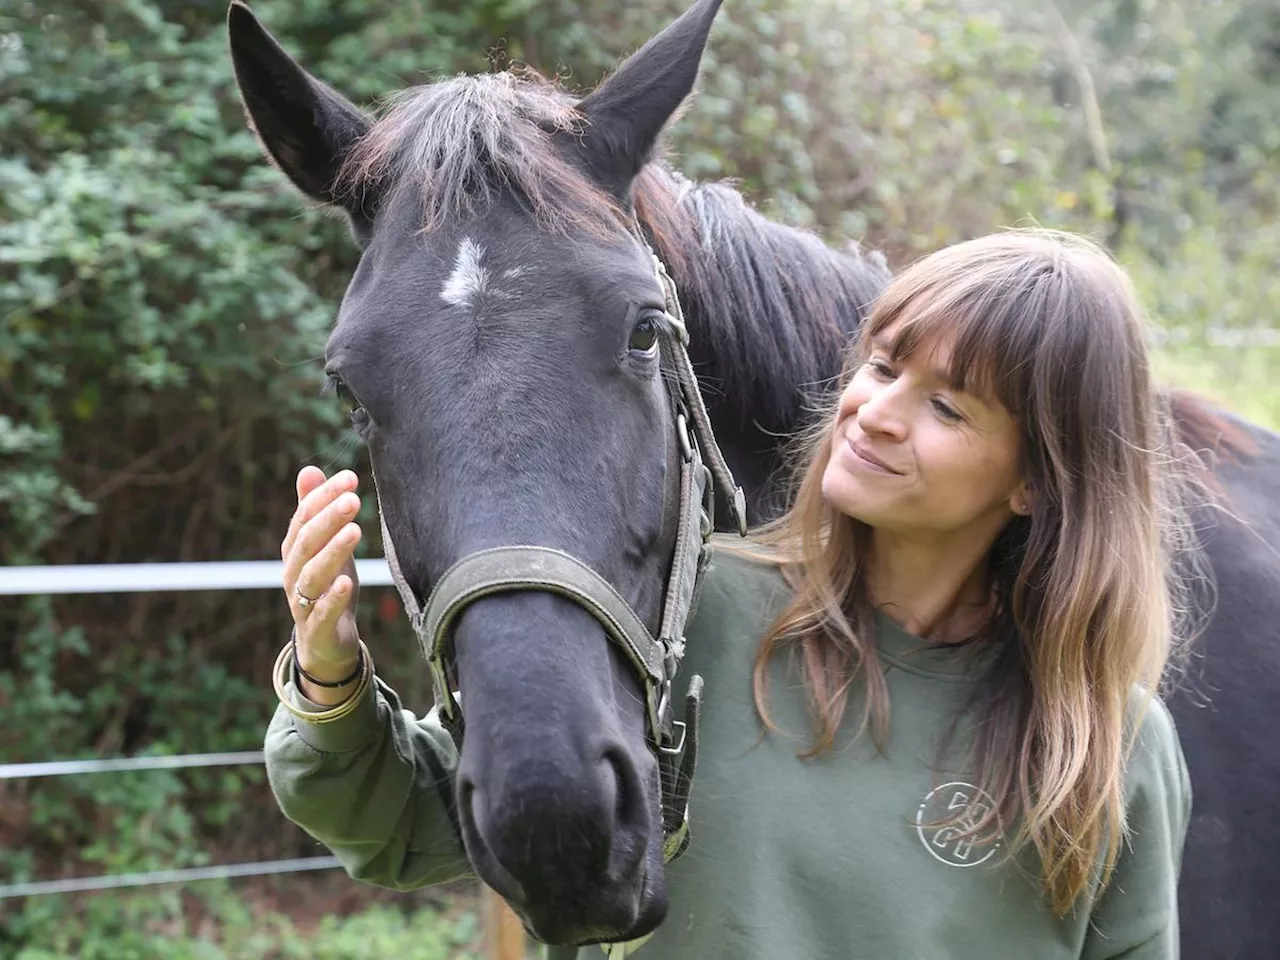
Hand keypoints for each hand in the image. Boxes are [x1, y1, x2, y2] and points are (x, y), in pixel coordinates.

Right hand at [281, 466, 363, 704]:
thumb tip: (308, 469)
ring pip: (313, 575)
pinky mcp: (316, 629)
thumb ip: (314, 511)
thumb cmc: (327, 586)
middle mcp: (293, 574)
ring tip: (354, 530)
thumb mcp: (324, 547)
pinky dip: (333, 598)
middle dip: (328, 518)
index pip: (304, 518)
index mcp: (294, 551)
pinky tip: (347, 581)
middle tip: (353, 498)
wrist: (325, 642)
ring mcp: (301, 603)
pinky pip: (322, 613)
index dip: (324, 497)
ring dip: (333, 551)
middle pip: (307, 542)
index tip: (350, 477)